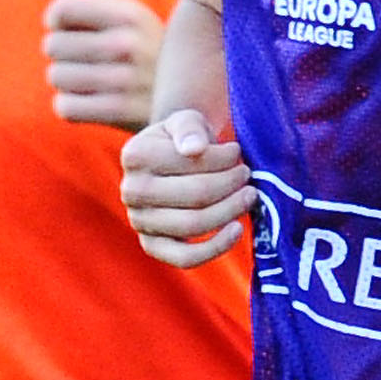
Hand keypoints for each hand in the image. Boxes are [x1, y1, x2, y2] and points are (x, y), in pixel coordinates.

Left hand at [42, 0, 162, 128]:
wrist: (193, 104)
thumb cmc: (153, 58)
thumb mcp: (139, 23)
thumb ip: (100, 8)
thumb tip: (58, 14)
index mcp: (129, 14)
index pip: (62, 10)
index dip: (56, 21)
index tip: (67, 31)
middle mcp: (127, 43)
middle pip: (52, 45)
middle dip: (61, 55)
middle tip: (82, 62)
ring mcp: (124, 79)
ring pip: (56, 76)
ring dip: (66, 82)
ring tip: (88, 83)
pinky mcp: (119, 112)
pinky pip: (64, 107)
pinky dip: (69, 107)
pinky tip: (87, 104)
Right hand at [120, 110, 251, 267]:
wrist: (170, 161)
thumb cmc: (183, 138)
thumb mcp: (186, 121)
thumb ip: (190, 128)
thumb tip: (194, 149)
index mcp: (134, 156)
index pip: (190, 163)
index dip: (222, 159)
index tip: (236, 152)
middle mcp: (131, 190)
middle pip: (196, 195)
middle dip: (231, 185)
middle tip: (247, 175)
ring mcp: (138, 221)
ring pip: (194, 225)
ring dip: (230, 210)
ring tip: (249, 195)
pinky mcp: (152, 245)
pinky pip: (185, 258)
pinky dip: (216, 247)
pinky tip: (237, 228)